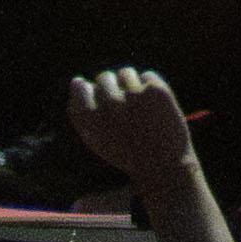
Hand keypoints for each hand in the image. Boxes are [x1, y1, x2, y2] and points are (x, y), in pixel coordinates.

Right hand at [63, 68, 195, 187]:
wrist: (164, 168)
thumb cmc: (127, 155)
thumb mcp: (97, 139)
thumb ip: (83, 112)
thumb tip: (76, 81)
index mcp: (90, 119)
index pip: (80, 87)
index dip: (91, 93)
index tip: (103, 107)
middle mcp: (108, 105)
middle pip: (105, 77)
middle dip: (114, 90)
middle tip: (126, 114)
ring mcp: (132, 96)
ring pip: (126, 73)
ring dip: (132, 86)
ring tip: (141, 111)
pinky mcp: (155, 91)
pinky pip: (148, 77)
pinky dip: (151, 89)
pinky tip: (156, 109)